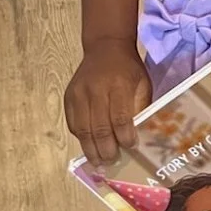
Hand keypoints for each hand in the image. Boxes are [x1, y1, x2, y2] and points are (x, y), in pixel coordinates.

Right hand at [64, 38, 151, 166]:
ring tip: (99, 163)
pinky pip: (73, 124)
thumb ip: (140, 108)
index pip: (120, 118)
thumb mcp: (142, 84)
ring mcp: (78, 93)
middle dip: (106, 150)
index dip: (125, 137)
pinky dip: (81, 138)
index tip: (131, 148)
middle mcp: (95, 89)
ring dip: (91, 150)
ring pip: (83, 129)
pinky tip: (89, 147)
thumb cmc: (128, 69)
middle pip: (99, 127)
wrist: (105, 47)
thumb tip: (138, 137)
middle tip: (113, 163)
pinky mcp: (68, 97)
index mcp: (118, 85)